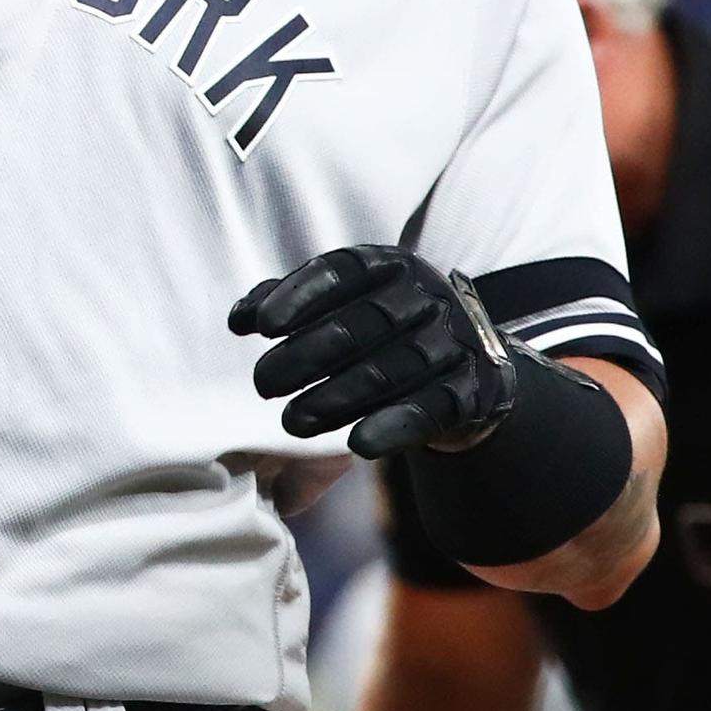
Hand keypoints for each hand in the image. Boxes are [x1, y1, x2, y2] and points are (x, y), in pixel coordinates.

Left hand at [232, 246, 517, 458]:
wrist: (465, 366)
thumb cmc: (381, 331)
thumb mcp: (340, 305)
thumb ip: (287, 304)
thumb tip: (239, 318)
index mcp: (390, 266)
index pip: (343, 270)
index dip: (300, 295)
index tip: (261, 326)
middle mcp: (426, 296)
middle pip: (365, 323)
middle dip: (308, 355)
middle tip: (262, 384)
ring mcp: (454, 342)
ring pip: (394, 368)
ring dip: (339, 398)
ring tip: (292, 422)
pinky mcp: (472, 390)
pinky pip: (433, 408)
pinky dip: (395, 426)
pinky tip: (357, 444)